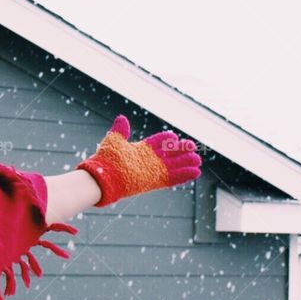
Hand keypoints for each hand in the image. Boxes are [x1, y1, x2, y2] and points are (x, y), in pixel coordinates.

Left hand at [76, 115, 202, 206]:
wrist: (102, 177)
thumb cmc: (106, 159)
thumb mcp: (114, 140)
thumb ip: (121, 130)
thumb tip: (122, 118)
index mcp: (140, 150)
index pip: (157, 143)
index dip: (166, 140)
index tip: (174, 137)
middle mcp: (148, 161)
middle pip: (169, 154)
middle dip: (181, 151)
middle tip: (193, 147)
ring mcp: (152, 171)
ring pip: (174, 166)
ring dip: (186, 163)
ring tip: (198, 161)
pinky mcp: (154, 181)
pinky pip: (172, 178)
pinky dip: (184, 175)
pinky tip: (195, 172)